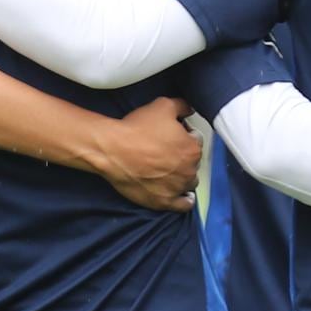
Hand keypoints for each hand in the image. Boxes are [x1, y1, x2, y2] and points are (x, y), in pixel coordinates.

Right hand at [89, 96, 203, 211]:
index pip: (196, 140)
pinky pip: (183, 205)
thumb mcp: (162, 106)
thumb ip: (182, 106)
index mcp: (192, 148)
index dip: (184, 135)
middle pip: (193, 162)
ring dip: (184, 176)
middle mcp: (189, 170)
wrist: (113, 151)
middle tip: (165, 151)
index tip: (172, 135)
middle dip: (183, 156)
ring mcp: (177, 188)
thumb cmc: (138, 128)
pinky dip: (184, 200)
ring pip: (189, 182)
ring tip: (170, 171)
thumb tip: (191, 109)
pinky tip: (181, 194)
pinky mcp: (164, 202)